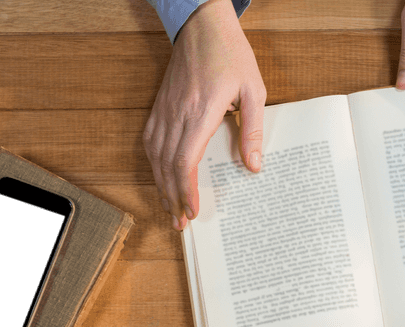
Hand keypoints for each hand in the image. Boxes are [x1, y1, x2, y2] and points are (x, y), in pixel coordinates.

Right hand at [143, 0, 265, 230]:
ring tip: (169, 208)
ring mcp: (164, 110)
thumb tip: (253, 166)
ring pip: (154, 156)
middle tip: (180, 223)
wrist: (202, 24)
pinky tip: (161, 177)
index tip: (192, 210)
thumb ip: (252, 130)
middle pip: (167, 166)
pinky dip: (153, 165)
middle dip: (172, 197)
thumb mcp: (254, 90)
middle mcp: (177, 114)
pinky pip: (150, 141)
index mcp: (200, 112)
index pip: (185, 161)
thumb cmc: (230, 54)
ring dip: (161, 185)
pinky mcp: (160, 106)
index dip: (186, 190)